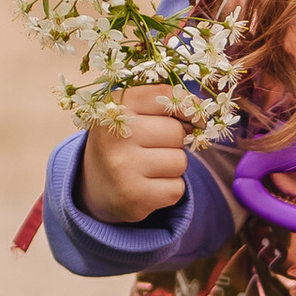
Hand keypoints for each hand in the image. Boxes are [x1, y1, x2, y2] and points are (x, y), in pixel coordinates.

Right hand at [79, 86, 192, 223]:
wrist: (93, 186)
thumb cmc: (123, 141)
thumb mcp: (132, 113)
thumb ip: (164, 104)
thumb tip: (202, 116)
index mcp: (116, 106)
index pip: (168, 98)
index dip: (188, 108)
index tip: (193, 118)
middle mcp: (116, 136)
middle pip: (177, 132)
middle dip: (175, 141)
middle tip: (153, 147)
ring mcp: (123, 168)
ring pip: (180, 162)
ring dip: (173, 166)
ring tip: (148, 167)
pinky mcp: (135, 197)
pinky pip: (177, 188)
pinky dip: (169, 188)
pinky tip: (147, 186)